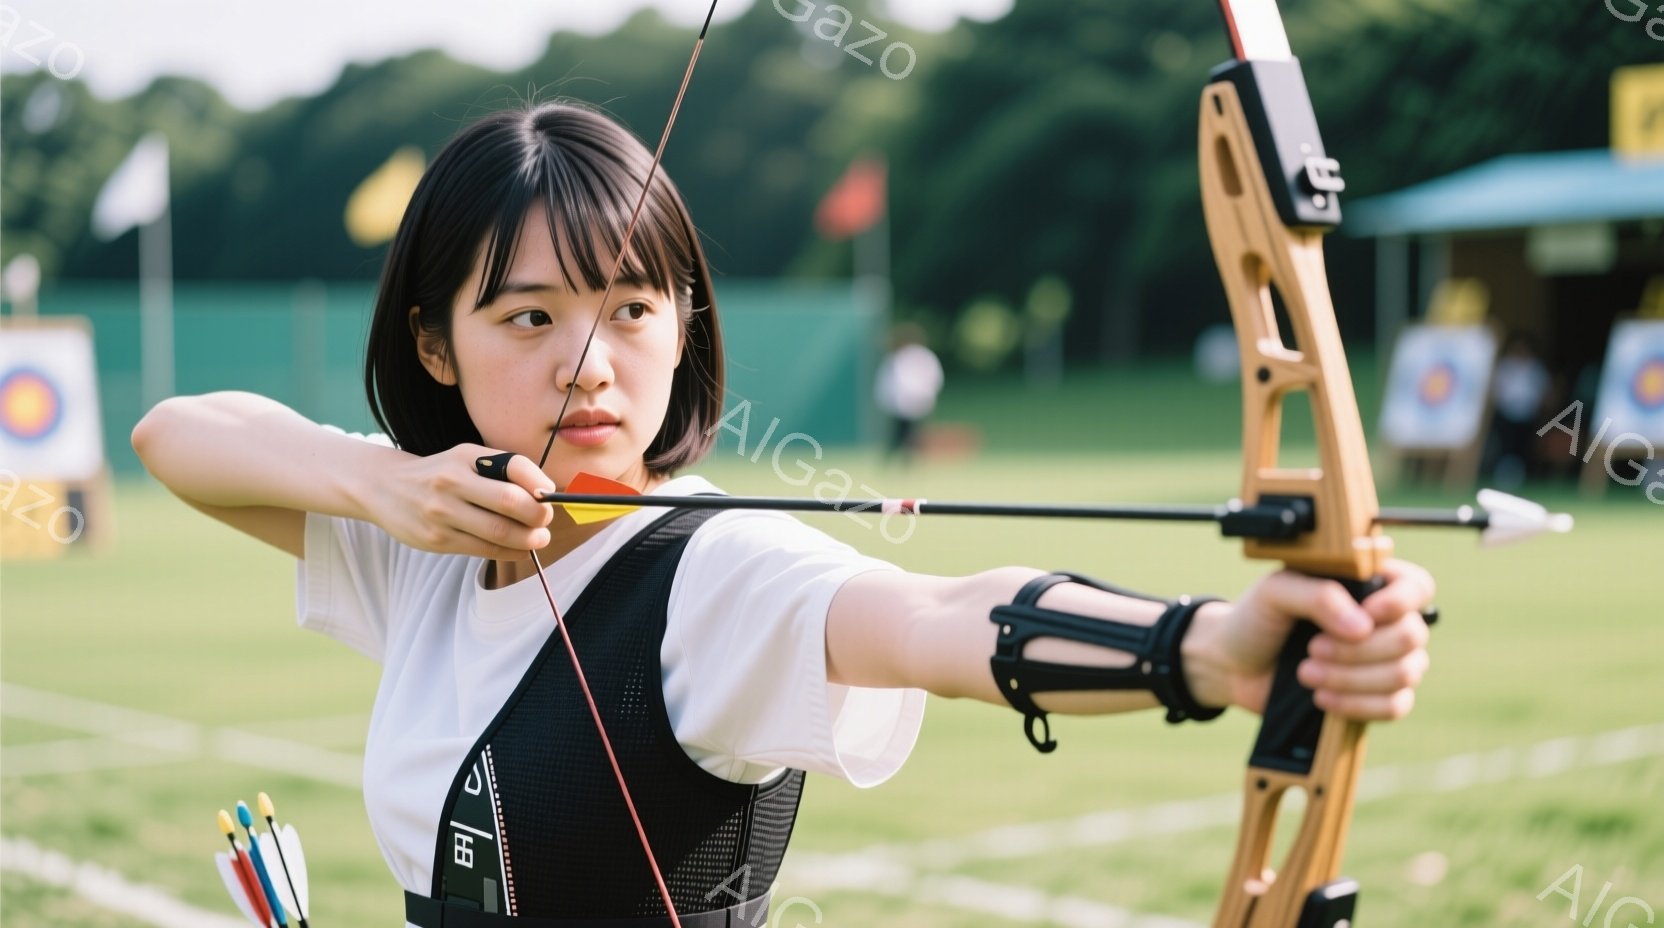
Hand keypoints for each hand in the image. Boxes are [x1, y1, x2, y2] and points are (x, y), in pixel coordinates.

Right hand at [368, 444, 555, 558]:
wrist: (385, 488)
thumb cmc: (438, 474)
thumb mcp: (465, 459)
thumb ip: (501, 471)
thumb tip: (546, 493)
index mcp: (464, 456)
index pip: (515, 466)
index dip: (540, 482)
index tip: (550, 495)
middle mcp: (452, 482)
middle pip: (511, 502)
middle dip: (539, 515)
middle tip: (546, 520)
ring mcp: (442, 513)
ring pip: (500, 531)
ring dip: (529, 538)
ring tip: (538, 538)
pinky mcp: (437, 540)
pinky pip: (484, 550)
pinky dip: (510, 551)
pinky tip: (519, 548)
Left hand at [1186, 560, 1435, 721]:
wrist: (1232, 665)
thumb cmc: (1254, 619)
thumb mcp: (1275, 592)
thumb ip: (1318, 595)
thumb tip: (1363, 627)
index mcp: (1365, 585)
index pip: (1417, 586)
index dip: (1401, 602)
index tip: (1367, 613)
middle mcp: (1382, 622)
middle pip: (1412, 636)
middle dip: (1360, 649)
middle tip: (1311, 649)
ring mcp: (1382, 661)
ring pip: (1405, 674)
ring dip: (1353, 678)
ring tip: (1306, 673)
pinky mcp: (1373, 697)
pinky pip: (1396, 707)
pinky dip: (1359, 705)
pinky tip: (1321, 700)